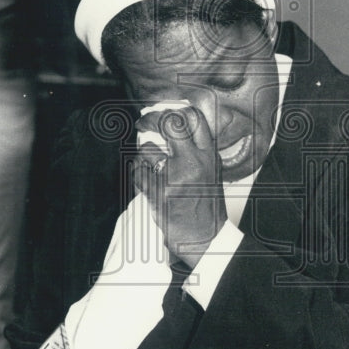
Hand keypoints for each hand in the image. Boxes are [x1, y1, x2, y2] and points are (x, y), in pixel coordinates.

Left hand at [134, 106, 226, 268]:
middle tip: (143, 123)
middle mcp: (194, 163)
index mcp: (209, 156)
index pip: (195, 118)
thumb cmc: (207, 206)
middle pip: (170, 123)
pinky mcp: (159, 193)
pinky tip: (142, 176)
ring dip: (142, 153)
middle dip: (151, 119)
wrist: (206, 238)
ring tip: (146, 161)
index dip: (176, 110)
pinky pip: (138, 172)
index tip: (166, 113)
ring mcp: (175, 177)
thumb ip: (197, 150)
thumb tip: (172, 128)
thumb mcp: (211, 172)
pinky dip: (137, 172)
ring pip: (148, 149)